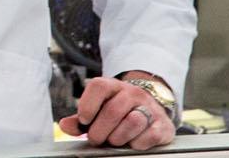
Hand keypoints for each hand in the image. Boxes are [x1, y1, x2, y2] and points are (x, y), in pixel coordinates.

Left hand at [58, 76, 174, 149]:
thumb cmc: (118, 111)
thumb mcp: (98, 109)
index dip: (88, 105)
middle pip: (113, 110)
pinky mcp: (164, 125)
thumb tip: (65, 126)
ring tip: (113, 141)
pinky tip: (132, 142)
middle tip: (96, 139)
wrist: (151, 108)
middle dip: (100, 130)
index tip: (83, 120)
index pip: (98, 87)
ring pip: (133, 121)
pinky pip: (149, 135)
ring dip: (118, 137)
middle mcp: (133, 93)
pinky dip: (137, 143)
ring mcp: (150, 108)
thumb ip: (81, 118)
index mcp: (113, 86)